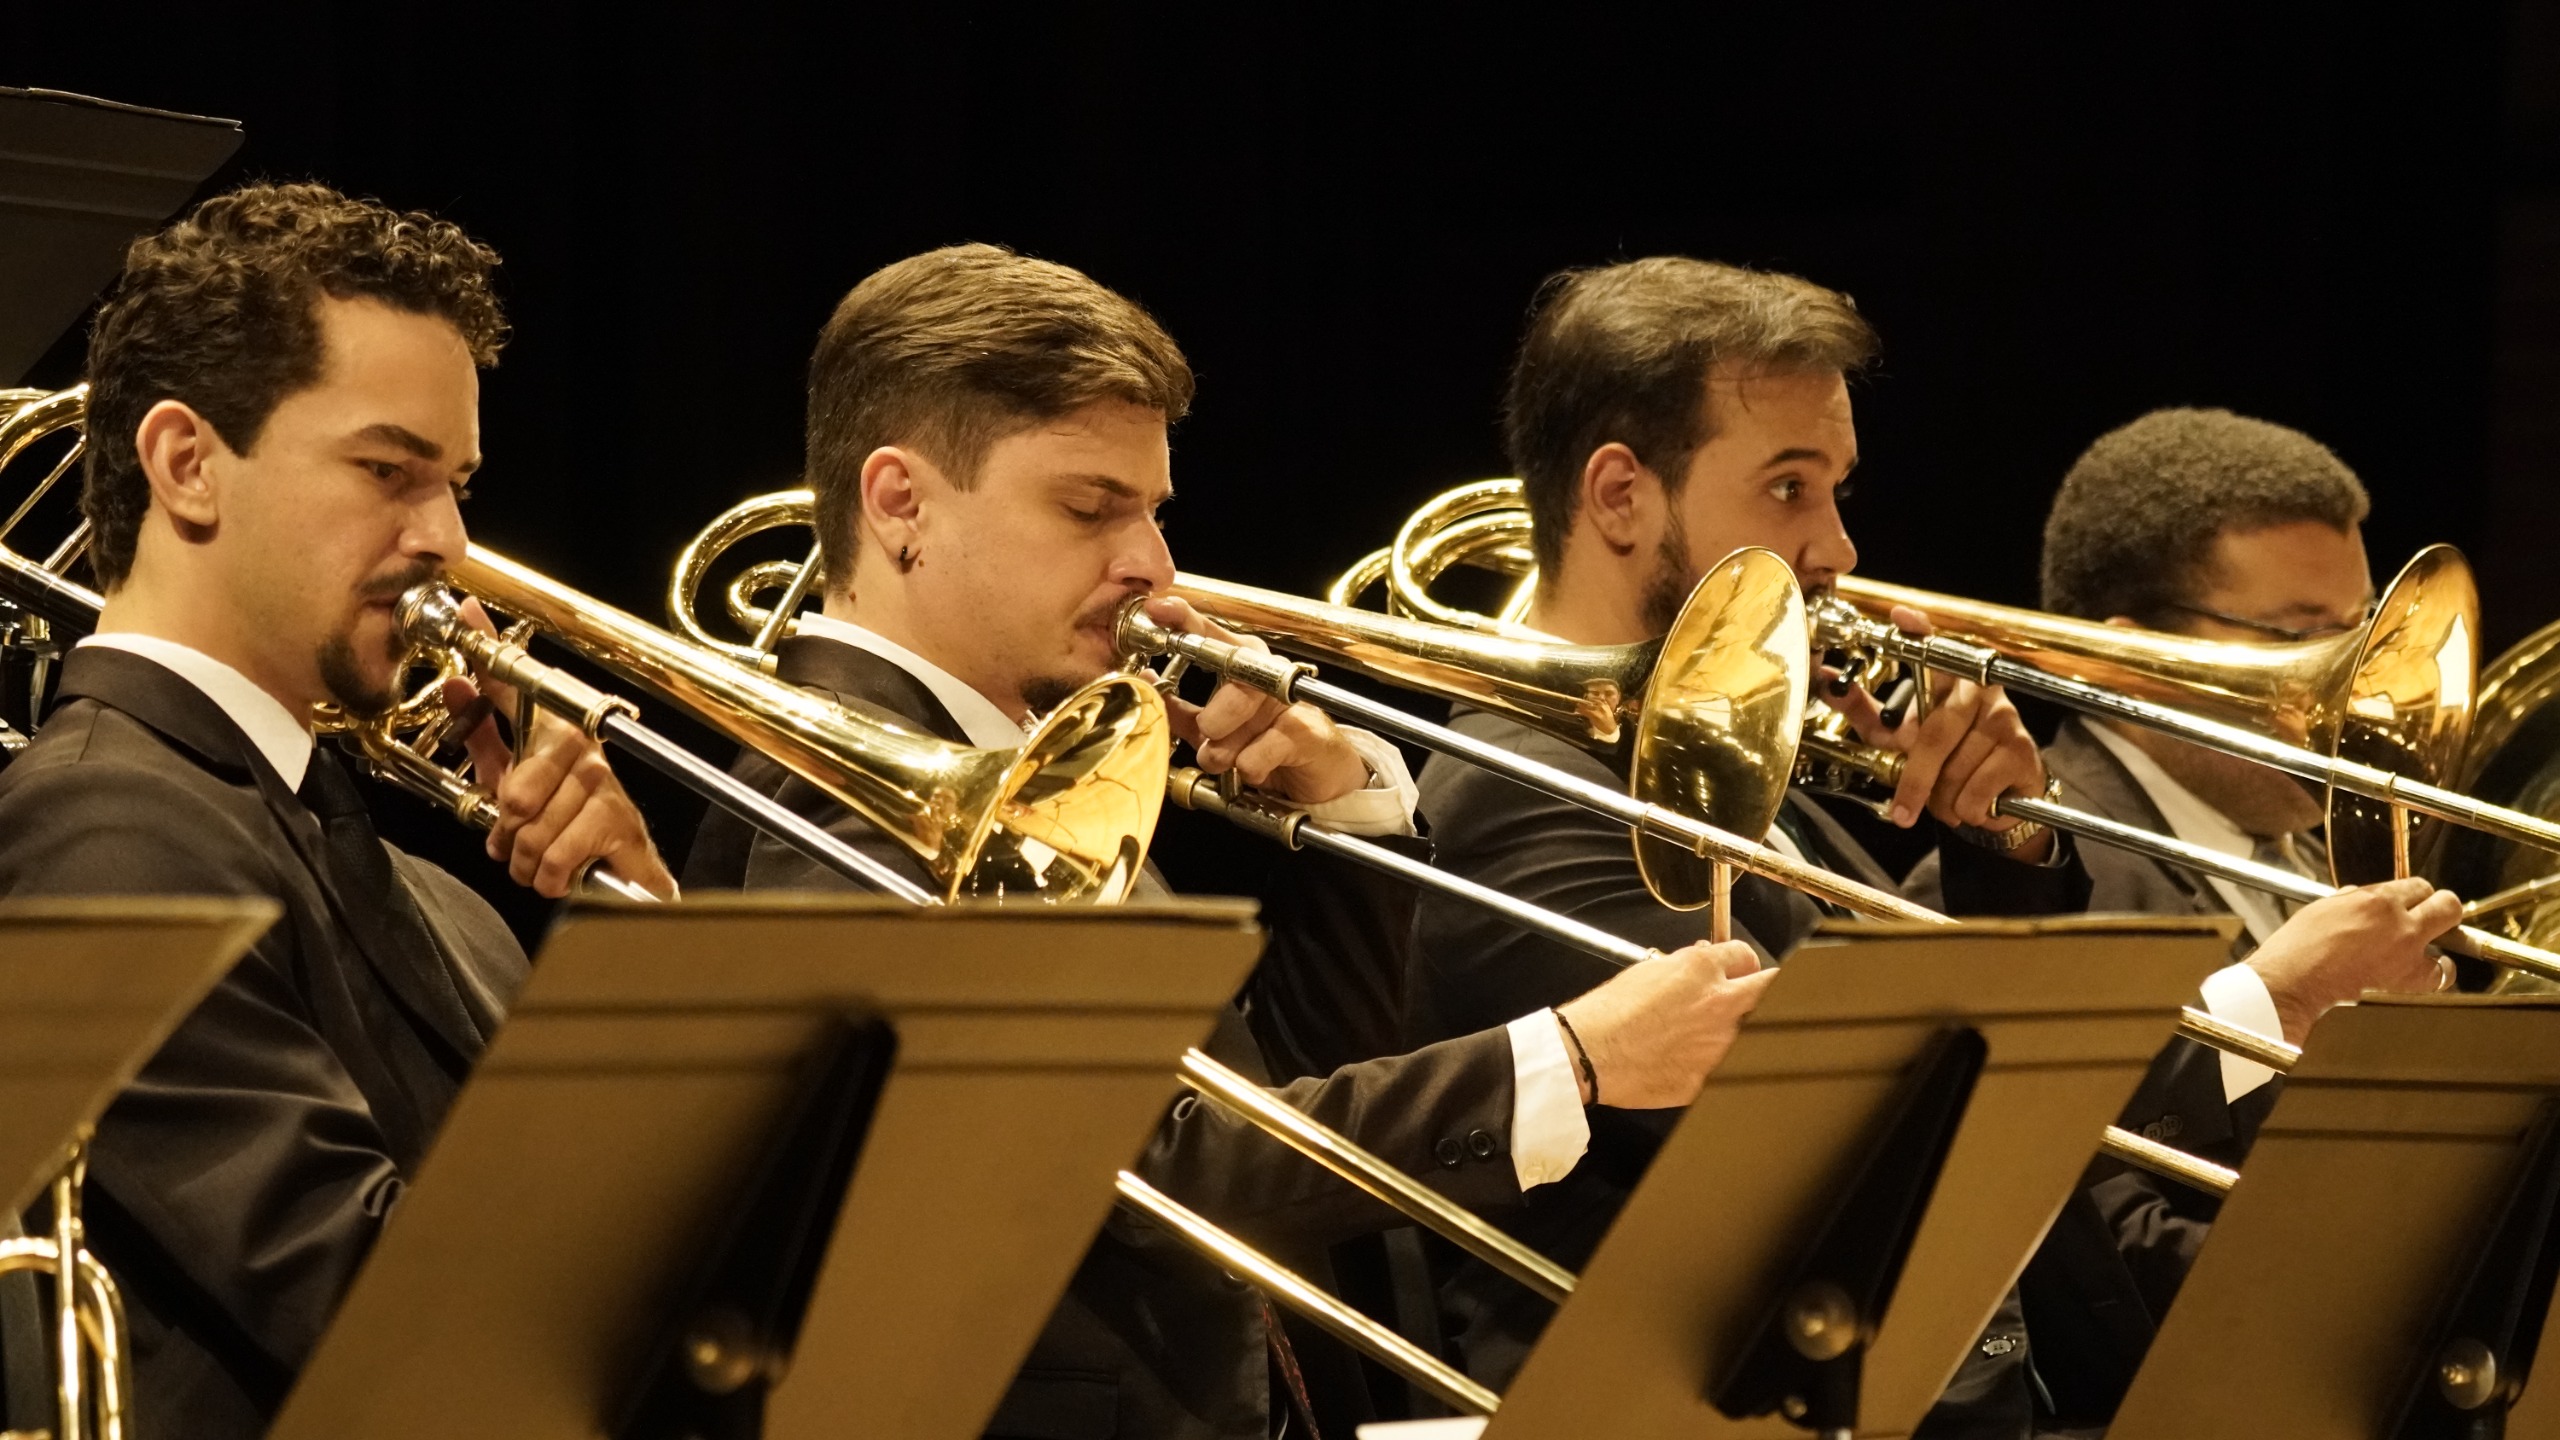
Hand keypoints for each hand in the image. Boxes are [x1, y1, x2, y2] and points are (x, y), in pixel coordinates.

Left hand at [447, 599, 677, 899]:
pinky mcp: (619, 824)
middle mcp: (585, 752)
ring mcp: (605, 787)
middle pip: (516, 795)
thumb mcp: (514, 774)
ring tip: (537, 859)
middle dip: (507, 830)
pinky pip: (556, 858)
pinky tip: (560, 871)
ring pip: (532, 833)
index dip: (489, 653)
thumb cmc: (565, 820)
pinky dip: (548, 877)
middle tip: (514, 838)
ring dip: (526, 861)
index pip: (517, 688)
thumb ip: (485, 731)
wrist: (620, 873)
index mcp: (556, 733)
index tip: (465, 612)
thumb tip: (457, 681)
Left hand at [1143, 595, 1371, 804]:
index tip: (1158, 610)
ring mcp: (1290, 699)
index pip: (1212, 633)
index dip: (1184, 619)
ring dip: (1225, 746)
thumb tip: (1144, 683)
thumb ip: (1179, 709)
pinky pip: (1267, 747)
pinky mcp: (1307, 729)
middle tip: (1208, 734)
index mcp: (1242, 666)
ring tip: (1222, 760)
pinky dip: (1250, 766)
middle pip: (1234, 667)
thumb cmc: (1264, 745)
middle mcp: (1266, 674)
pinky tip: (1254, 770)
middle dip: (1214, 711)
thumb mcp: (1212, 730)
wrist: (1317, 774)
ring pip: (1246, 707)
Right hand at [1554, 940, 1776, 1107]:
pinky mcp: (1709, 1077)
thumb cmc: (1610, 1011)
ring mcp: (1719, 1045)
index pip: (1746, 956)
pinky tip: (1676, 1057)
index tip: (1739, 970)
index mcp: (1704, 970)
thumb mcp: (1648, 970)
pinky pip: (1720, 1064)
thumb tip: (1706, 961)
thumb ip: (1687, 964)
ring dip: (1727, 1028)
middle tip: (1741, 995)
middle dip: (1758, 989)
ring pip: (1744, 1031)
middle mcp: (1720, 1004)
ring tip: (1690, 1033)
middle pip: (1767, 990)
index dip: (1741, 963)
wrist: (1589, 1053)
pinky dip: (1705, 1060)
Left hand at [1822, 603, 2051, 860]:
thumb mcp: (1897, 735)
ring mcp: (2004, 719)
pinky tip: (1974, 802)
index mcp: (1947, 680)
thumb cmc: (1944, 759)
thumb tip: (1825, 683)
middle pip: (1934, 735)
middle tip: (1902, 811)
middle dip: (1914, 780)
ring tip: (1948, 797)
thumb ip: (1864, 711)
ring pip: (1955, 770)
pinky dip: (1966, 809)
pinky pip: (1977, 790)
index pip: (1934, 649)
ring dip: (1942, 799)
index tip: (1901, 616)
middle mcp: (1979, 692)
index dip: (1920, 631)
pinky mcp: (2021, 751)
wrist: (1998, 801)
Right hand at [2246, 876, 2461, 1043]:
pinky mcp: (2408, 976)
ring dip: (2441, 933)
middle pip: (2446, 903)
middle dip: (2440, 906)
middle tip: (2432, 913)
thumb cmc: (2301, 944)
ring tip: (2429, 941)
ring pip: (2450, 930)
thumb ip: (2354, 900)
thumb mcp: (2326, 906)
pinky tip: (2431, 968)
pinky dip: (2439, 970)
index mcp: (2376, 898)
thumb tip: (2364, 899)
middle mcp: (2398, 919)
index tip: (2410, 901)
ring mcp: (2407, 948)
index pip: (2416, 885)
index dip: (2413, 894)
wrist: (2296, 977)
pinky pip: (2441, 971)